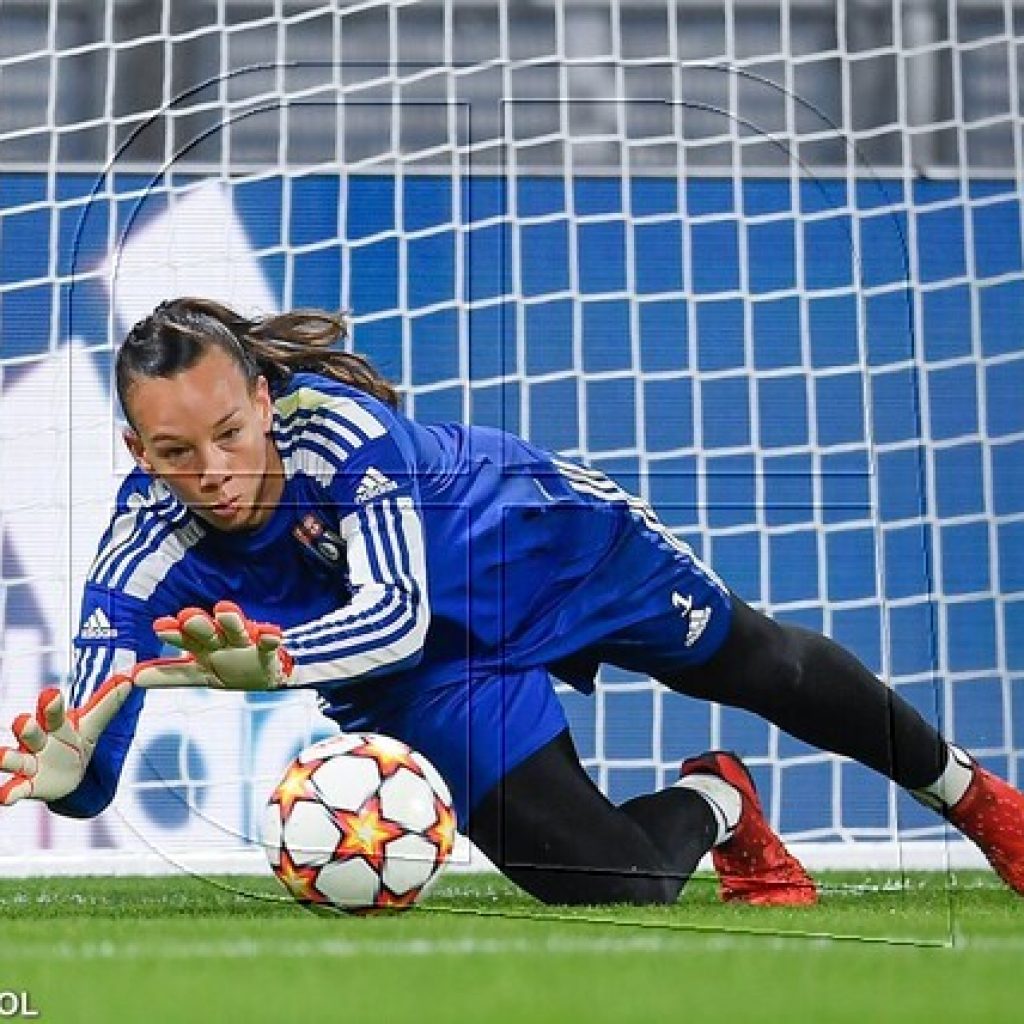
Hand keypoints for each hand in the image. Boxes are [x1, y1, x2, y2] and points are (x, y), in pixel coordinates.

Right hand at [0, 677, 131, 804]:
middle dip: (27, 726)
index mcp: (56, 724)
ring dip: (7, 758)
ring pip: (16, 759)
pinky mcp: (28, 785)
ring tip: (0, 756)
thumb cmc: (76, 741)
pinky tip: (3, 796)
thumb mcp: (92, 724)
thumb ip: (108, 703)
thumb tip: (130, 677)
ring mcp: (30, 763)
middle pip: (32, 732)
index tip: (51, 694)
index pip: (55, 712)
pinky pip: (16, 789)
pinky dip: (9, 792)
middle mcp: (39, 741)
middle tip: (22, 721)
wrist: (67, 775)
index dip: (52, 704)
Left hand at [132, 601, 294, 690]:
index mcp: (203, 648)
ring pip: (237, 631)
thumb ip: (170, 675)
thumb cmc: (227, 669)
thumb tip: (134, 677)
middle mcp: (221, 642)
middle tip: (187, 617)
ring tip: (224, 611)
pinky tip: (270, 634)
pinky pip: (269, 643)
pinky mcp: (267, 650)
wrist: (263, 677)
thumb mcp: (198, 674)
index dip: (173, 634)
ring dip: (231, 621)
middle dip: (198, 624)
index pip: (185, 640)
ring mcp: (244, 644)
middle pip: (208, 632)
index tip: (159, 627)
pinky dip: (269, 638)